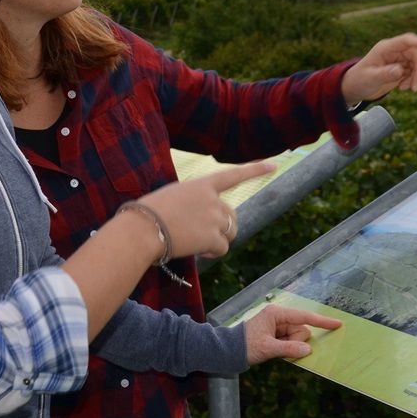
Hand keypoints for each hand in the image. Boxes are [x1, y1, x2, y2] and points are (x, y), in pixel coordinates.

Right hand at [137, 160, 273, 259]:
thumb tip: (197, 220)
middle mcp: (212, 199)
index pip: (233, 174)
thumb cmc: (147, 214)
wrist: (142, 229)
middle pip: (232, 214)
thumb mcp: (171, 197)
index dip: (255, 169)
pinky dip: (213, 252)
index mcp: (201, 185)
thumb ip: (191, 202)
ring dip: (218, 240)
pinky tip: (198, 252)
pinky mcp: (213, 237)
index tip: (274, 165)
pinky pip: (223, 248)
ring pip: (230, 232)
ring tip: (198, 244)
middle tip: (206, 236)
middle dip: (225, 226)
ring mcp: (214, 217)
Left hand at [245, 305, 341, 364]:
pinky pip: (292, 342)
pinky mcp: (277, 334)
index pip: (304, 317)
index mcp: (276, 313)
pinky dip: (288, 348)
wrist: (229, 351)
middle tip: (277, 347)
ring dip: (291, 346)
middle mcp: (279, 317)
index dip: (322, 321)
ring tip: (273, 349)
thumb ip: (289, 349)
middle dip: (296, 342)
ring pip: (298, 338)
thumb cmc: (245, 346)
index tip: (338, 323)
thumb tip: (308, 350)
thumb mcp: (267, 348)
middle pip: (302, 330)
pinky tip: (275, 350)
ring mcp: (278, 326)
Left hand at [339, 32, 416, 104]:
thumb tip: (400, 71)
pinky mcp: (404, 67)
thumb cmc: (359, 80)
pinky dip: (415, 80)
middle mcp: (395, 51)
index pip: (407, 40)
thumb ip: (384, 74)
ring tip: (406, 88)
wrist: (356, 88)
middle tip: (414, 87)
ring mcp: (400, 58)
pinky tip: (404, 87)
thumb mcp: (370, 79)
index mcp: (385, 48)